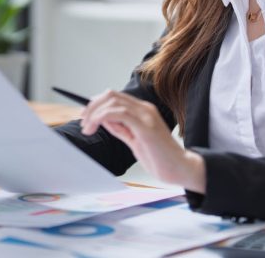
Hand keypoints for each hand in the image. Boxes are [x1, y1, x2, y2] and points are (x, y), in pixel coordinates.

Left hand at [81, 90, 205, 192]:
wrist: (180, 168)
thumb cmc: (160, 158)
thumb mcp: (135, 140)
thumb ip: (121, 129)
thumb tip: (104, 120)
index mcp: (143, 110)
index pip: (115, 97)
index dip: (97, 104)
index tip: (85, 117)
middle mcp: (144, 108)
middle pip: (111, 95)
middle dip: (92, 107)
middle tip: (83, 123)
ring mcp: (146, 115)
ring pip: (112, 102)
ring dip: (94, 113)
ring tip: (87, 128)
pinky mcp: (145, 126)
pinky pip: (119, 113)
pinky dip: (102, 117)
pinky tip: (96, 127)